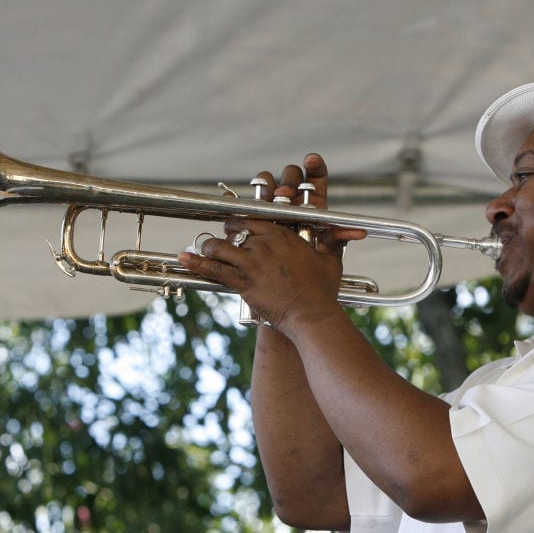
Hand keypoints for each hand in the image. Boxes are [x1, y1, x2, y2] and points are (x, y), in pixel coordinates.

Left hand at [178, 154, 364, 329]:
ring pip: (221, 247)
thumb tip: (349, 231)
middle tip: (221, 239)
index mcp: (282, 235)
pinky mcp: (243, 281)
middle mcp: (265, 244)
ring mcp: (252, 262)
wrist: (311, 314)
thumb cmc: (322, 289)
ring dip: (209, 248)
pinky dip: (196, 263)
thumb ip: (334, 241)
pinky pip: (214, 269)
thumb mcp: (331, 260)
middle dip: (225, 233)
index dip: (240, 220)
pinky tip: (184, 257)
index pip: (253, 218)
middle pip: (234, 229)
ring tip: (203, 250)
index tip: (235, 224)